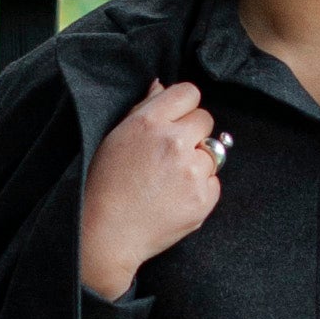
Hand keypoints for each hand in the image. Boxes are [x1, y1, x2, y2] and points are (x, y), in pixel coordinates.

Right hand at [81, 78, 225, 301]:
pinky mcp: (204, 198)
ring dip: (197, 163)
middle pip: (206, 120)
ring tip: (169, 181)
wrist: (107, 233)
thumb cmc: (105, 184)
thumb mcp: (116, 137)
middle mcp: (174, 142)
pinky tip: (175, 198)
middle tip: (169, 155)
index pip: (189, 93)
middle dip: (192, 134)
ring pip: (213, 152)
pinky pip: (214, 182)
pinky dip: (200, 189)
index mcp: (149, 122)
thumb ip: (143, 109)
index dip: (183, 107)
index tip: (176, 120)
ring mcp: (192, 172)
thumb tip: (162, 85)